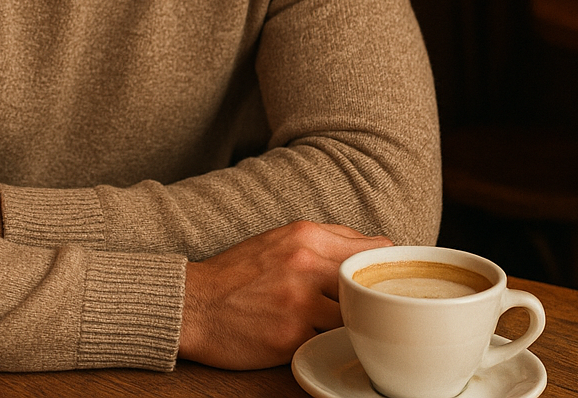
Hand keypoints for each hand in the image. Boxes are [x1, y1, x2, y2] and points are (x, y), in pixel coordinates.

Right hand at [178, 220, 389, 368]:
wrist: (193, 304)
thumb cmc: (236, 274)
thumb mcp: (277, 241)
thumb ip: (320, 242)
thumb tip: (370, 248)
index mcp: (305, 234)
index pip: (372, 248)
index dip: (381, 268)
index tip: (384, 282)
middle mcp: (306, 262)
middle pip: (369, 282)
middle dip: (375, 298)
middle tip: (376, 310)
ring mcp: (300, 300)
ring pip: (356, 315)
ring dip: (354, 324)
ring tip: (349, 327)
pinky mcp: (293, 335)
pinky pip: (331, 341)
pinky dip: (331, 343)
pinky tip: (322, 340)